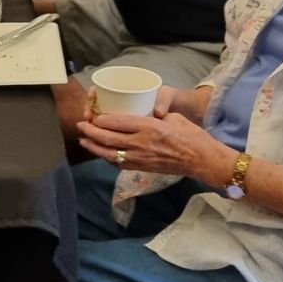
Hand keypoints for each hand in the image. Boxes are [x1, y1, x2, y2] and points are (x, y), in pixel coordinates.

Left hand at [77, 109, 228, 184]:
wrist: (202, 160)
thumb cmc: (191, 135)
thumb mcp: (173, 117)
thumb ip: (154, 115)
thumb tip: (141, 113)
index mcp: (149, 127)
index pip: (117, 123)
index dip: (100, 119)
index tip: (92, 115)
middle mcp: (141, 143)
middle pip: (108, 138)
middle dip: (91, 132)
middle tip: (81, 125)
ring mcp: (141, 158)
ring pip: (110, 154)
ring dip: (94, 147)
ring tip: (83, 140)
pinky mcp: (142, 168)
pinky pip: (119, 163)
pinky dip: (107, 158)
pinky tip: (100, 153)